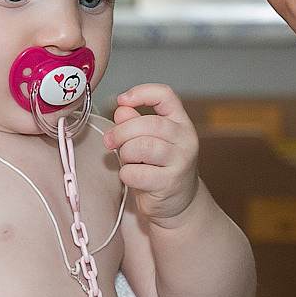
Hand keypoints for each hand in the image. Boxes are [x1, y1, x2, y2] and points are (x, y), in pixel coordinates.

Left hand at [104, 84, 202, 224]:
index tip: (122, 100)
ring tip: (126, 160)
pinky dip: (126, 174)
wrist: (178, 203)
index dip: (141, 92)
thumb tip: (122, 109)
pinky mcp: (169, 183)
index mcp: (180, 122)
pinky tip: (131, 176)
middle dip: (122, 131)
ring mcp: (180, 161)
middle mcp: (185, 139)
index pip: (166, 95)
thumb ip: (135, 123)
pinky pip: (137, 173)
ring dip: (125, 153)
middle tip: (110, 141)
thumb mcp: (149, 141)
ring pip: (142, 147)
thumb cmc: (159, 168)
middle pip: (149, 123)